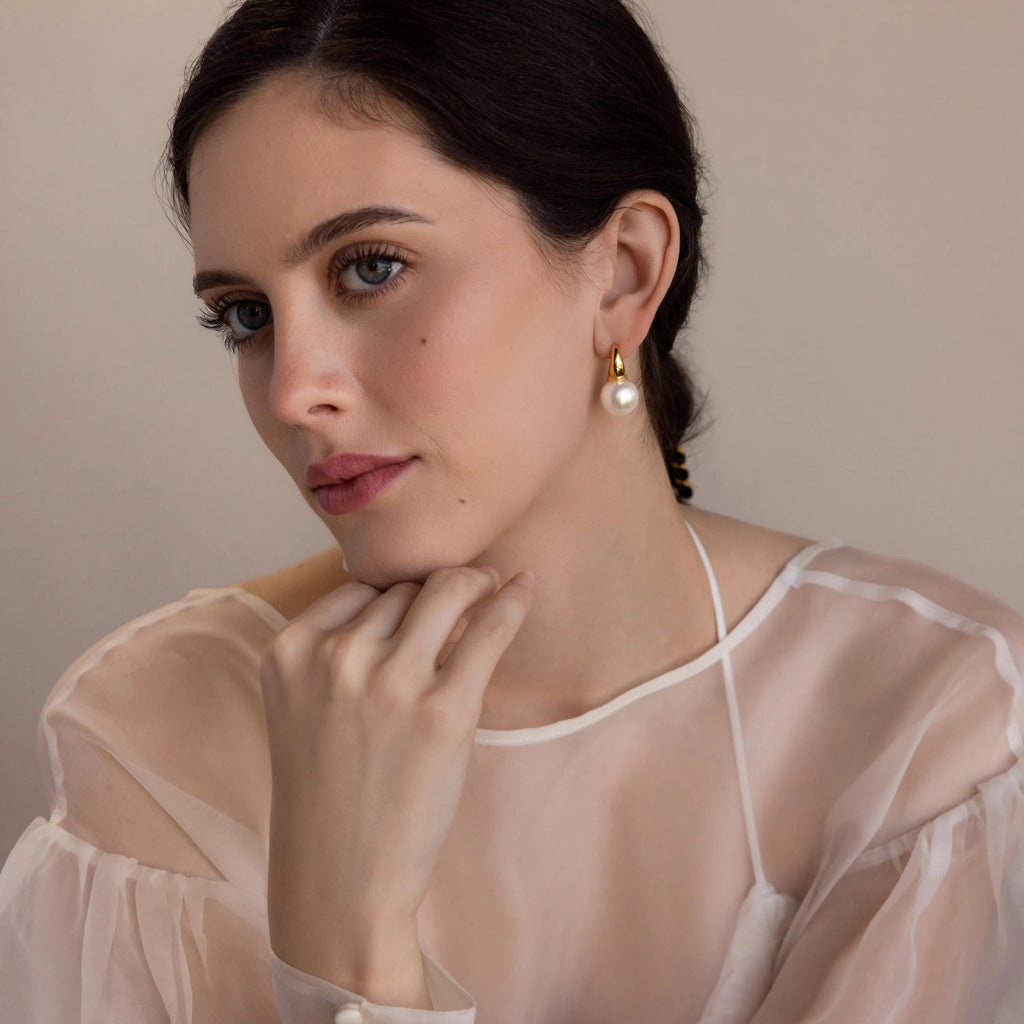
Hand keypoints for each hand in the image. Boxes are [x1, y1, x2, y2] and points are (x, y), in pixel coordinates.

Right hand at [260, 565, 533, 1005]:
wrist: (340, 879)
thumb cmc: (328, 794)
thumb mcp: (304, 708)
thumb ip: (339, 652)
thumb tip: (418, 595)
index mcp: (288, 651)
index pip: (358, 588)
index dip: (395, 593)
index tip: (419, 601)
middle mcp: (334, 658)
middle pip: (403, 588)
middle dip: (434, 589)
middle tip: (465, 586)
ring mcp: (389, 682)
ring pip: (446, 592)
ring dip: (473, 581)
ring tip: (491, 581)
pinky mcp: (444, 711)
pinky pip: (489, 631)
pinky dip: (511, 602)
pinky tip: (524, 585)